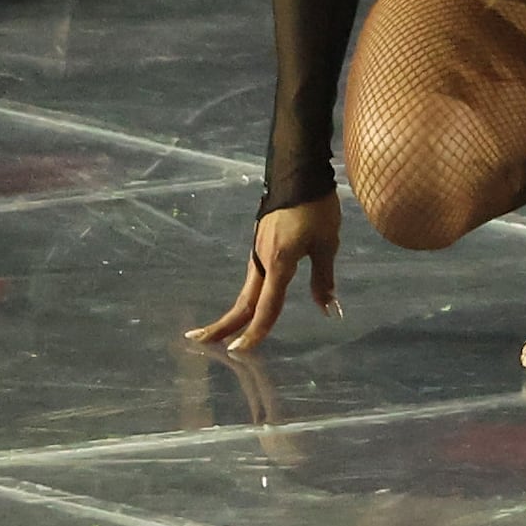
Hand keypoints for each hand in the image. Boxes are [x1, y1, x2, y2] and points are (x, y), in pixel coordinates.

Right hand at [189, 198, 341, 350]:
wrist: (299, 174)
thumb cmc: (316, 208)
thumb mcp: (327, 243)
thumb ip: (323, 278)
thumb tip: (327, 309)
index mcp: (279, 263)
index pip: (266, 305)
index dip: (256, 331)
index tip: (240, 351)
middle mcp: (263, 261)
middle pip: (243, 301)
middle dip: (223, 325)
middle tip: (199, 342)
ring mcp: (258, 252)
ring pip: (246, 291)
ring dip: (234, 314)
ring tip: (218, 334)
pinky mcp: (260, 245)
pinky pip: (253, 278)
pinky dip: (247, 298)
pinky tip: (248, 305)